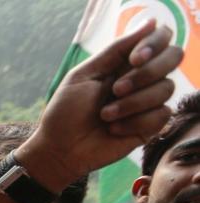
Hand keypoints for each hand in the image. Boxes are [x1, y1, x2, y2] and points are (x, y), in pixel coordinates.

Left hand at [20, 19, 181, 192]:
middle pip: (173, 58)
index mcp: (126, 62)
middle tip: (116, 90)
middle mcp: (142, 78)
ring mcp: (147, 102)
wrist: (60, 149)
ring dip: (131, 103)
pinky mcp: (150, 125)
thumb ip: (115, 50)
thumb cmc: (65, 112)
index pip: (161, 39)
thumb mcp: (83, 75)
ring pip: (166, 88)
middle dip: (145, 73)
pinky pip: (161, 115)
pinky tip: (113, 129)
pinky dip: (134, 122)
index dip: (154, 43)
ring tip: (105, 115)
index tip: (134, 59)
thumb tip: (150, 22)